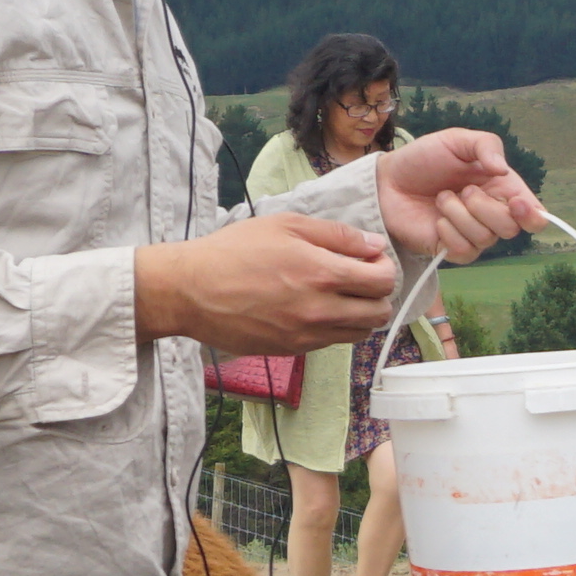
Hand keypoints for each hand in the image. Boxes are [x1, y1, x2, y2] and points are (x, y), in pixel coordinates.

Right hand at [135, 208, 395, 350]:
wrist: (191, 290)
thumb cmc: (233, 251)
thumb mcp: (286, 225)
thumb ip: (336, 235)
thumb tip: (373, 246)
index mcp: (323, 272)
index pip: (383, 281)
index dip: (384, 269)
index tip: (370, 261)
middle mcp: (321, 309)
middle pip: (380, 313)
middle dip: (378, 295)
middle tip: (360, 280)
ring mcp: (307, 334)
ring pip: (360, 333)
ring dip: (360, 314)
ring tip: (339, 296)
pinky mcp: (293, 350)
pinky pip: (332, 343)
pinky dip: (335, 328)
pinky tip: (315, 309)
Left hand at [372, 127, 540, 263]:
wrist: (388, 180)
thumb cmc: (424, 158)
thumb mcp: (456, 140)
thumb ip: (486, 146)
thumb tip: (504, 171)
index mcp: (501, 190)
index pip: (534, 214)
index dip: (533, 215)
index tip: (517, 204)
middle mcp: (491, 216)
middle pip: (511, 228)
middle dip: (483, 207)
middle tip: (462, 190)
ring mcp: (472, 235)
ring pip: (486, 238)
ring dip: (460, 214)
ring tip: (441, 198)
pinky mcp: (452, 250)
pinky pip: (465, 251)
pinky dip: (450, 232)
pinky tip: (437, 220)